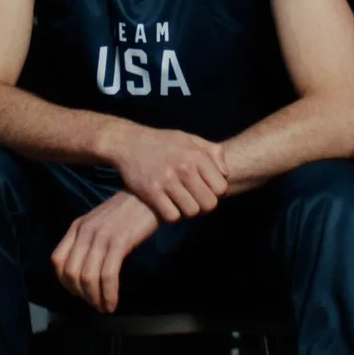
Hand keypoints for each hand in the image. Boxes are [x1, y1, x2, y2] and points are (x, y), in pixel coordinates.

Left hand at [50, 192, 161, 314]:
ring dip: (95, 298)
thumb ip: (89, 241)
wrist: (152, 195)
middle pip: (71, 272)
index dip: (65, 282)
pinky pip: (108, 275)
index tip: (79, 293)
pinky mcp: (119, 241)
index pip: (57, 260)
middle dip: (81, 294)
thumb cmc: (129, 211)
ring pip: (87, 277)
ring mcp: (101, 236)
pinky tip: (113, 302)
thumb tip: (86, 271)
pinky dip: (108, 293)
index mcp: (77, 226)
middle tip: (94, 304)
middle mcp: (85, 231)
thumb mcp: (101, 222)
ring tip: (104, 307)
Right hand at [108, 123, 228, 221]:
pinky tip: (168, 205)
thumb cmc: (162, 142)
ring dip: (188, 211)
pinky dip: (172, 214)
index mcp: (196, 155)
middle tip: (195, 199)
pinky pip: (171, 216)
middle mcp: (183, 167)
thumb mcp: (189, 138)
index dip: (216, 193)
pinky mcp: (150, 192)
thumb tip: (226, 174)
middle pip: (209, 204)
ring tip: (181, 202)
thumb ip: (213, 152)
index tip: (206, 191)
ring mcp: (166, 180)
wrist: (127, 142)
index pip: (221, 188)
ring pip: (191, 212)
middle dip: (204, 205)